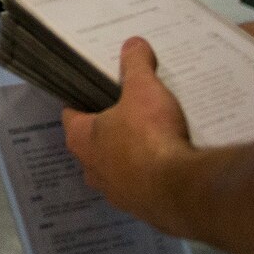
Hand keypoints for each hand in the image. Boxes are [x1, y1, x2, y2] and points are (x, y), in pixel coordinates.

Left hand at [62, 37, 196, 236]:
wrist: (182, 190)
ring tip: (151, 135)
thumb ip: (135, 65)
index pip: (71, 116)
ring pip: (117, 169)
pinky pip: (142, 187)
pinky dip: (151, 176)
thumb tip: (133, 43)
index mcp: (81, 140)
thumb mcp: (143, 90)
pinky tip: (169, 163)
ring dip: (130, 157)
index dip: (82, 101)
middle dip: (108, 130)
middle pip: (93, 144)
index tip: (95, 90)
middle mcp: (93, 171)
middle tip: (127, 110)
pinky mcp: (143, 210)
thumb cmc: (150, 136)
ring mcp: (117, 195)